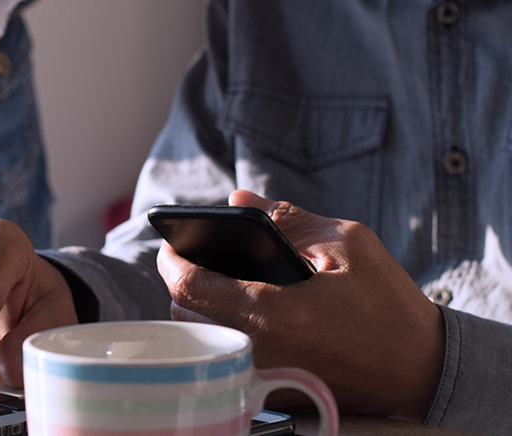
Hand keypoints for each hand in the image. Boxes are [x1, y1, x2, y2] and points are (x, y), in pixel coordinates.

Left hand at [158, 190, 443, 420]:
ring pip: (202, 339)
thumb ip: (287, 218)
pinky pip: (225, 358)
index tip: (170, 245)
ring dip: (201, 310)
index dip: (172, 260)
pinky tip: (241, 315)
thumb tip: (238, 198)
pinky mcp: (268, 393)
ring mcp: (261, 378)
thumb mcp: (347, 245)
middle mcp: (259, 352)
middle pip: (186, 315)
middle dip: (185, 283)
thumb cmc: (388, 306)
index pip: (190, 287)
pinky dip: (224, 334)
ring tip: (216, 285)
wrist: (421, 369)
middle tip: (196, 262)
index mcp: (273, 314)